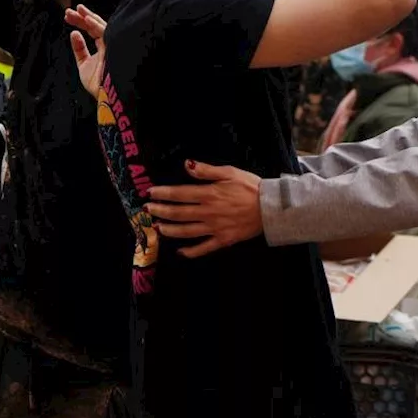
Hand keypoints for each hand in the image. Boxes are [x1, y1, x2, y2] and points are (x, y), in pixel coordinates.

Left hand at [65, 4, 106, 100]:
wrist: (106, 97)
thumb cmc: (97, 84)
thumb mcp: (83, 64)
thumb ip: (79, 49)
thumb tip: (74, 33)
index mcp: (103, 47)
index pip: (92, 30)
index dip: (80, 22)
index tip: (68, 16)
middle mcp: (109, 44)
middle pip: (96, 25)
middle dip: (83, 17)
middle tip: (69, 10)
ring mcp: (112, 45)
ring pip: (100, 26)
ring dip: (88, 17)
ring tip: (76, 10)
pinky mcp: (113, 48)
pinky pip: (105, 33)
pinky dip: (96, 25)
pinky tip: (86, 19)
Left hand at [145, 160, 263, 257]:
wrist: (270, 207)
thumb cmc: (250, 187)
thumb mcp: (229, 172)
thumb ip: (206, 171)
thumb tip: (186, 165)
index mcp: (209, 194)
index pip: (179, 194)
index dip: (163, 194)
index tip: (150, 193)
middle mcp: (208, 212)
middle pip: (178, 213)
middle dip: (160, 211)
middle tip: (147, 210)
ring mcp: (214, 228)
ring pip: (186, 232)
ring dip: (169, 230)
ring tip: (157, 228)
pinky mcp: (223, 240)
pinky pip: (203, 248)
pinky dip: (190, 251)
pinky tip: (180, 251)